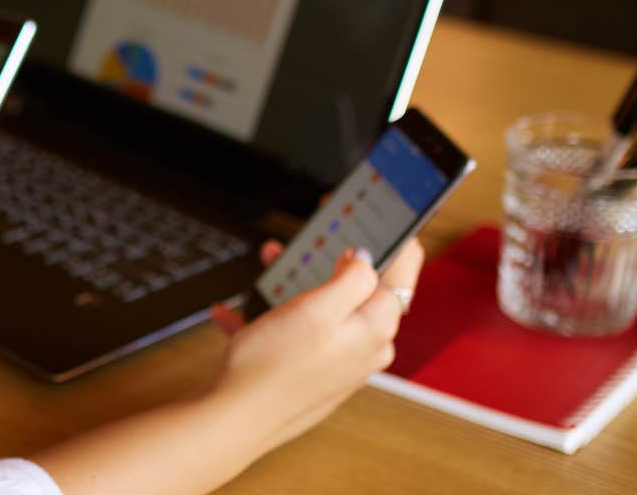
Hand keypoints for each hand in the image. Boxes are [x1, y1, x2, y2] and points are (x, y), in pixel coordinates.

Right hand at [206, 236, 424, 454]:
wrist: (235, 420)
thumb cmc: (272, 367)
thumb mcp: (315, 309)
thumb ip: (351, 278)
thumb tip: (365, 258)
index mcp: (373, 329)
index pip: (402, 276)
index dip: (394, 240)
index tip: (384, 215)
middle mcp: (364, 349)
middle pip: (359, 290)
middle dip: (331, 260)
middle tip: (312, 238)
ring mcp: (339, 364)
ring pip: (325, 309)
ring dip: (296, 285)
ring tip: (268, 269)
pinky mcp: (313, 374)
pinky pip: (297, 335)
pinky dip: (270, 320)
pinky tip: (238, 314)